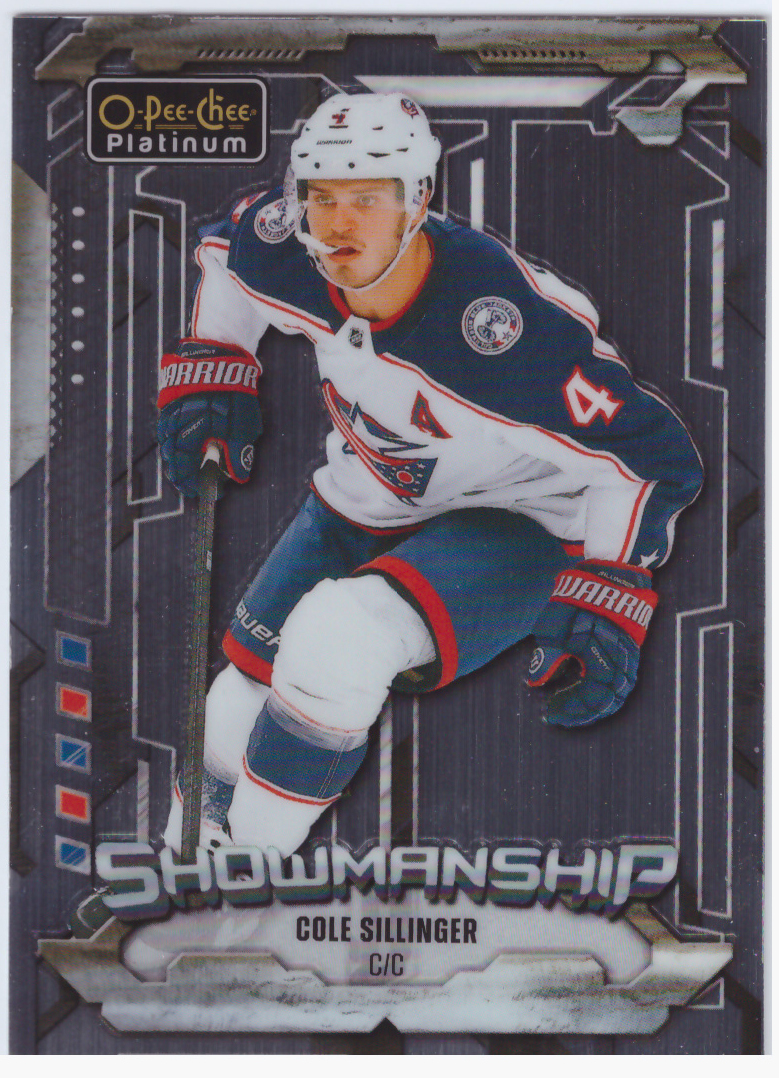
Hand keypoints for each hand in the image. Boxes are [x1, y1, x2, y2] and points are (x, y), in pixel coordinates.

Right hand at [157, 340, 261, 496]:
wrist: (219, 350)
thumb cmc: (233, 389)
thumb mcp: (242, 425)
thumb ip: (237, 453)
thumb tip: (237, 477)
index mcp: (187, 435)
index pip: (184, 472)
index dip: (197, 486)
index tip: (211, 493)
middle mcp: (171, 425)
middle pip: (172, 460)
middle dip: (185, 474)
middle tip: (200, 483)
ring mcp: (168, 411)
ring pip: (168, 444)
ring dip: (180, 458)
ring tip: (195, 465)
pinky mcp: (169, 399)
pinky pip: (168, 427)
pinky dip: (177, 440)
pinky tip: (190, 442)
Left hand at [527, 561, 656, 726]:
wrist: (610, 571)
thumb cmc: (578, 598)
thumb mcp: (554, 629)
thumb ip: (547, 659)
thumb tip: (535, 681)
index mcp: (603, 658)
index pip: (591, 698)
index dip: (570, 709)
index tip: (550, 712)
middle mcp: (622, 661)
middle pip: (608, 700)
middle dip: (583, 710)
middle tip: (560, 712)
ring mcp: (630, 653)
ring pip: (619, 690)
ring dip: (596, 701)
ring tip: (572, 703)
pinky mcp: (631, 645)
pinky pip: (623, 676)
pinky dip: (606, 687)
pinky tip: (587, 686)